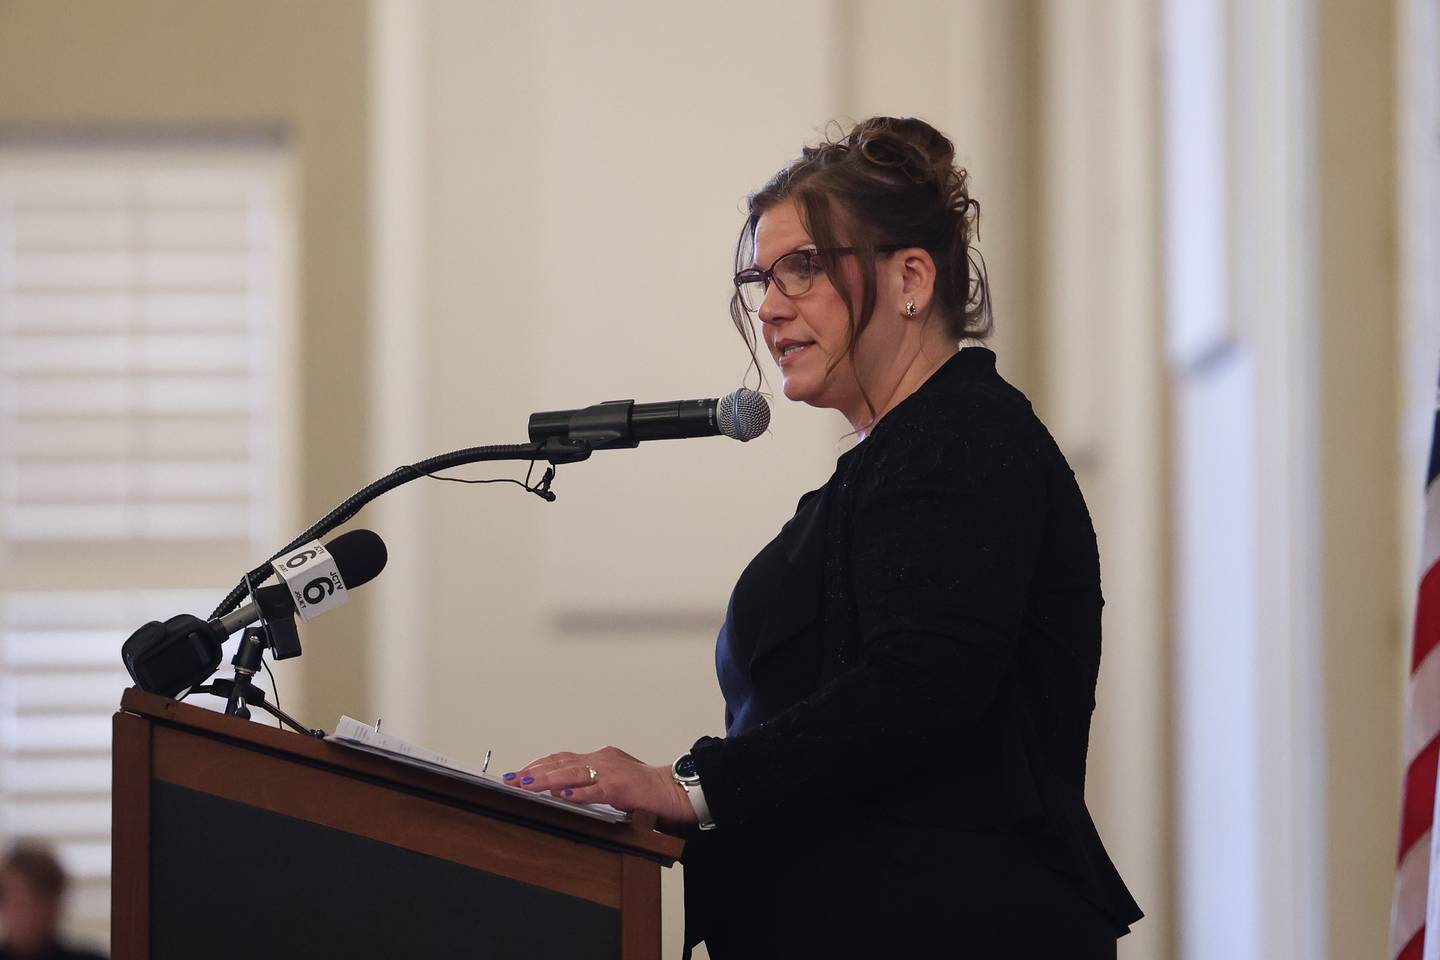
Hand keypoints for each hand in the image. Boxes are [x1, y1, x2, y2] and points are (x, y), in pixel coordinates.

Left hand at [503, 746, 696, 825]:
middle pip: (561, 763)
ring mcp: (611, 771)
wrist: (673, 789)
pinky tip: (562, 794)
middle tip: (511, 779)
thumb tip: (562, 791)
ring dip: (546, 779)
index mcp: (600, 757)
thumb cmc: (645, 788)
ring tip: (526, 785)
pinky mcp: (622, 787)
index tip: (518, 773)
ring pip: (572, 773)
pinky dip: (578, 792)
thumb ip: (589, 783)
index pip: (562, 758)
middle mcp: (602, 759)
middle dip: (533, 772)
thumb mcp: (612, 781)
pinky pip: (596, 790)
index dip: (538, 765)